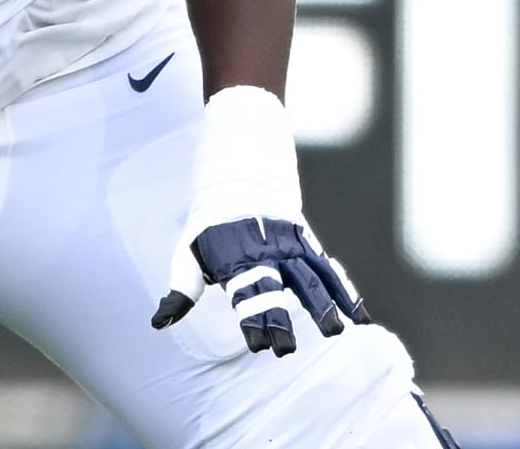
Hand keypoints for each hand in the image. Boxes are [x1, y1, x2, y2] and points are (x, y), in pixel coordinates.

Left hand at [148, 85, 369, 355]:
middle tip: (286, 349)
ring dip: (323, 305)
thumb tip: (161, 322)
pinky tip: (359, 316)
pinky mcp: (306, 242)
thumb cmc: (210, 223)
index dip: (251, 319)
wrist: (239, 170)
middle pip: (275, 289)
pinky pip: (329, 269)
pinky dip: (345, 292)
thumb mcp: (188, 251)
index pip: (243, 294)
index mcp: (234, 258)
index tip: (258, 344)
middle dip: (280, 319)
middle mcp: (264, 253)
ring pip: (310, 278)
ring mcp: (289, 246)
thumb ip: (183, 289)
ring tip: (336, 330)